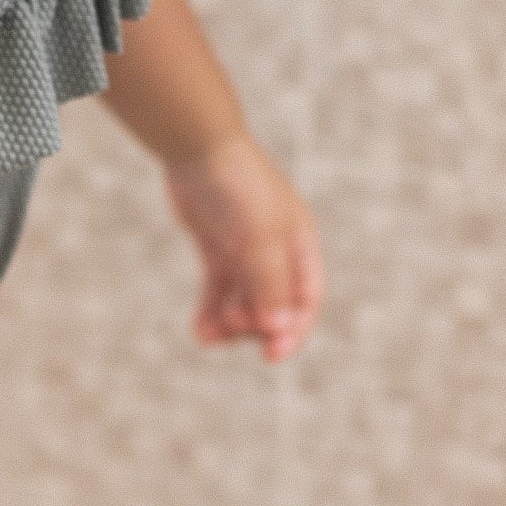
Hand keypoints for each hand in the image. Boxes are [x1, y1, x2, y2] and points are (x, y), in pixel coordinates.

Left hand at [161, 133, 323, 362]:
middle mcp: (277, 252)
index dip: (294, 331)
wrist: (198, 150)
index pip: (306, 299)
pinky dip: (210, 312)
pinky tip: (199, 331)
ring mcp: (246, 251)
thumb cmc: (239, 189)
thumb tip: (277, 329)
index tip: (272, 355)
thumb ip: (269, 285)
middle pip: (273, 306)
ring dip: (229, 324)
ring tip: (208, 335)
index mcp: (300, 245)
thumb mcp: (259, 240)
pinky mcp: (217, 250)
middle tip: (231, 328)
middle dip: (254, 325)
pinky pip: (218, 291)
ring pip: (243, 302)